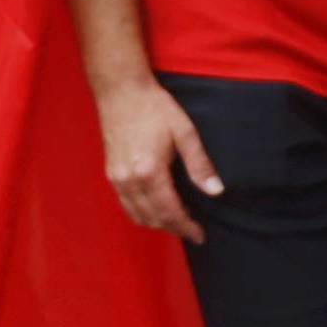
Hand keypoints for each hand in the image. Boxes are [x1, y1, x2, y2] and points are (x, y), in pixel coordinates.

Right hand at [96, 75, 223, 243]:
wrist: (121, 91)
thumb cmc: (154, 107)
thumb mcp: (184, 132)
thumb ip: (199, 164)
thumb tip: (215, 191)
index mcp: (149, 172)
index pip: (170, 212)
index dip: (186, 227)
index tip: (200, 235)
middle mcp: (129, 180)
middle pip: (153, 219)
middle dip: (174, 228)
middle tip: (192, 229)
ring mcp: (117, 178)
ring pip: (137, 216)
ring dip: (157, 223)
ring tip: (177, 221)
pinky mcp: (111, 173)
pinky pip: (126, 205)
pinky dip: (142, 214)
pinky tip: (156, 209)